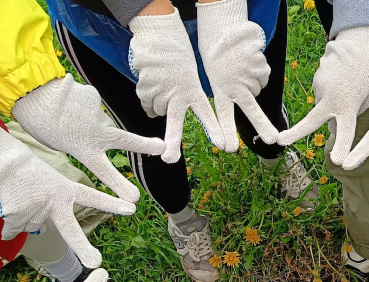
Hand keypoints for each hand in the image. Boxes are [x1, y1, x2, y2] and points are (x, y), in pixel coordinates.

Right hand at [0, 129, 134, 267]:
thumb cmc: (19, 166)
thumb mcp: (44, 180)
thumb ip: (49, 205)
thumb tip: (40, 229)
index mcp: (63, 188)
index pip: (91, 197)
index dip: (110, 203)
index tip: (131, 209)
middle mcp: (53, 200)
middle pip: (70, 230)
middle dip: (83, 248)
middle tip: (96, 262)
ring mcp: (36, 208)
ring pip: (31, 226)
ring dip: (22, 216)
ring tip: (15, 195)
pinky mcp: (17, 215)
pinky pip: (12, 230)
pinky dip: (7, 225)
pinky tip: (5, 204)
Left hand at [12, 74, 164, 202]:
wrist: (30, 92)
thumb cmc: (40, 123)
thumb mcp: (59, 144)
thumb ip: (83, 144)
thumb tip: (99, 140)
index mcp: (84, 150)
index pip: (105, 172)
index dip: (119, 186)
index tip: (134, 199)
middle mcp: (95, 133)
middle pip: (126, 141)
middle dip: (146, 145)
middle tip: (163, 148)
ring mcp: (96, 113)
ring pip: (101, 120)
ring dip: (91, 121)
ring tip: (69, 117)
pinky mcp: (94, 97)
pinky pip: (93, 104)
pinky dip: (84, 105)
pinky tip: (69, 102)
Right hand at [128, 8, 225, 162]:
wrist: (160, 36)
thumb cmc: (178, 59)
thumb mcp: (188, 78)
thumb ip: (180, 99)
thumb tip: (154, 116)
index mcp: (193, 91)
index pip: (206, 113)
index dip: (214, 129)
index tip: (223, 144)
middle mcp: (177, 95)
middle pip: (174, 123)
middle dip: (172, 142)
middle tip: (170, 159)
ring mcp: (160, 92)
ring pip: (156, 110)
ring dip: (158, 102)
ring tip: (163, 83)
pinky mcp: (145, 88)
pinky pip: (145, 103)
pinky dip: (147, 96)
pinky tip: (152, 82)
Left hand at [198, 0, 277, 149]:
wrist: (224, 33)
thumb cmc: (219, 62)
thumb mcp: (217, 82)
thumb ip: (230, 98)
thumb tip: (250, 106)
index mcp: (221, 91)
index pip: (223, 115)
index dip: (226, 132)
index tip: (229, 148)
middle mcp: (235, 86)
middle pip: (251, 110)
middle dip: (262, 125)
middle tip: (272, 139)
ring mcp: (248, 76)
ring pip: (259, 88)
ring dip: (254, 82)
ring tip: (241, 69)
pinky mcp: (259, 66)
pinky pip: (264, 75)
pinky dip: (259, 70)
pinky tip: (249, 62)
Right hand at [277, 26, 368, 164]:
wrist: (359, 44)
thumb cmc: (367, 74)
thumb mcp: (366, 97)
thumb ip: (350, 115)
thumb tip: (330, 128)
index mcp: (349, 106)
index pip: (346, 131)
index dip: (342, 147)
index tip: (338, 162)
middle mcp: (332, 98)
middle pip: (312, 121)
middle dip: (296, 133)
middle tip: (280, 141)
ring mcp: (321, 88)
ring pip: (322, 106)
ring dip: (330, 103)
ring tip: (345, 87)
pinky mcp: (316, 80)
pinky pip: (321, 94)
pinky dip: (329, 91)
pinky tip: (339, 79)